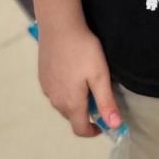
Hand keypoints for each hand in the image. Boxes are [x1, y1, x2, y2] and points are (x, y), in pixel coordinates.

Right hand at [37, 23, 121, 137]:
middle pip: (72, 117)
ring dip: (75, 102)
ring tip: (86, 83)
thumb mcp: (100, 75)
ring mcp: (47, 89)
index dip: (93, 131)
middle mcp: (55, 101)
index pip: (80, 129)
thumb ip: (106, 102)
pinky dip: (65, 91)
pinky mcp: (42, 77)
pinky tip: (72, 73)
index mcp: (71, 103)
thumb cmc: (83, 50)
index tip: (104, 124)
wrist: (59, 27)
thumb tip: (115, 126)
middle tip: (98, 97)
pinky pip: (55, 92)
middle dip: (85, 114)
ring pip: (62, 104)